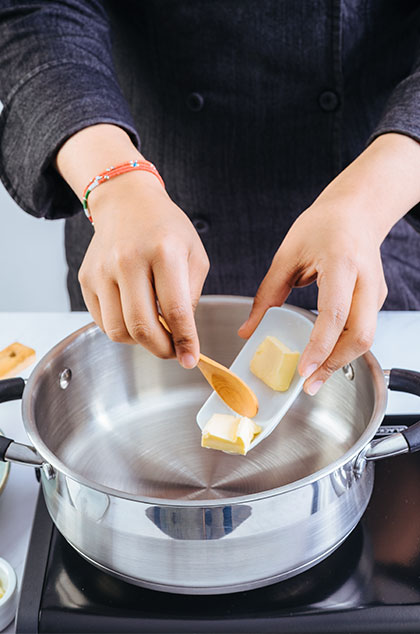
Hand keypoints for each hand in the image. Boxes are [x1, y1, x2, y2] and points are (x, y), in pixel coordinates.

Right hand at [55, 124, 208, 367]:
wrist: (127, 202)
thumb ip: (191, 296)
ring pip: (118, 330)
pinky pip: (102, 321)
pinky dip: (121, 330)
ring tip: (154, 331)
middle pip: (142, 326)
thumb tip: (182, 337)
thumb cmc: (166, 228)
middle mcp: (128, 260)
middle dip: (161, 349)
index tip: (190, 359)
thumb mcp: (194, 255)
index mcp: (163, 252)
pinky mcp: (86, 278)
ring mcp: (102, 270)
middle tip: (172, 351)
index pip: (175, 310)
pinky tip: (135, 316)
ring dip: (140, 342)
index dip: (185, 341)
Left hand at [238, 201, 386, 393]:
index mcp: (341, 263)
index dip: (320, 345)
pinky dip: (343, 347)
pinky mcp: (376, 299)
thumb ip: (267, 294)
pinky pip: (361, 330)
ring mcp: (375, 291)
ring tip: (313, 376)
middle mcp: (365, 280)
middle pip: (360, 335)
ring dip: (340, 360)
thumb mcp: (287, 254)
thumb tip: (247, 329)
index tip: (304, 369)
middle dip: (335, 364)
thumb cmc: (323, 225)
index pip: (335, 312)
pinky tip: (324, 356)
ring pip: (364, 337)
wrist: (358, 210)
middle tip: (309, 383)